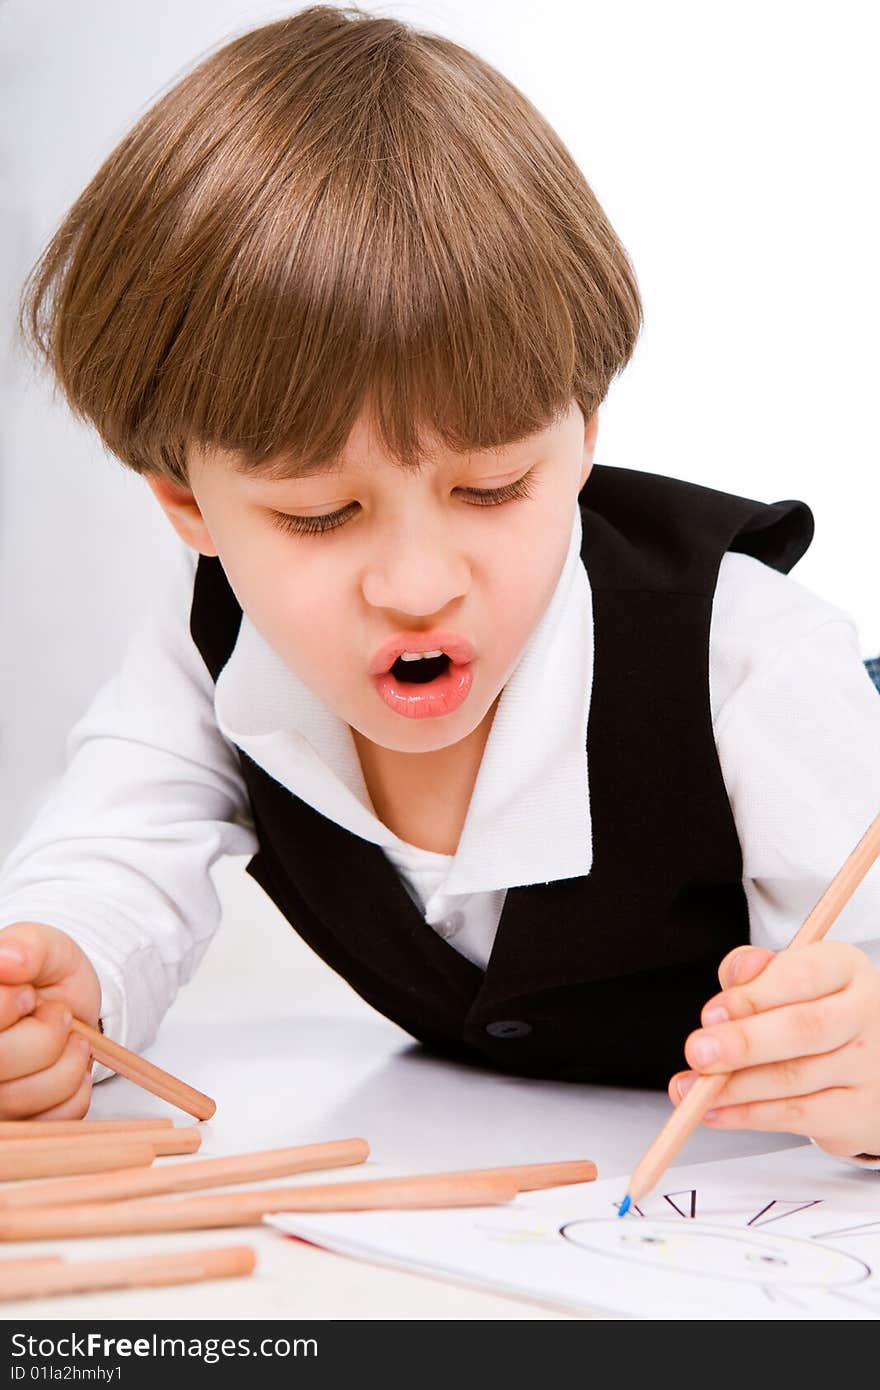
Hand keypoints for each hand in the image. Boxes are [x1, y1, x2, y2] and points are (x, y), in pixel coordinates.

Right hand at [0, 922, 101, 1119]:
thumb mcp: (46, 947)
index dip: (10, 1006)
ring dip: (66, 1061)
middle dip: (45, 1035)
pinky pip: (48, 1120)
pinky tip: (67, 1065)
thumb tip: (6, 960)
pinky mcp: (16, 1123)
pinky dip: (74, 1089)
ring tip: (67, 1038)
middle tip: (57, 1014)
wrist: (71, 1008)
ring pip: (22, 1097)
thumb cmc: (47, 977)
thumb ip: (29, 946)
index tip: (29, 993)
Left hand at [668, 941, 879, 1158]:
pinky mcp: (861, 1113)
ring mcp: (870, 1067)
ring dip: (734, 1086)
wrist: (867, 1063)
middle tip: (698, 1052)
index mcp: (845, 968)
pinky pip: (797, 1116)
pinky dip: (747, 1115)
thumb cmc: (813, 1010)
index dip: (752, 996)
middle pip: (805, 1029)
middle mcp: (866, 1013)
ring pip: (794, 1077)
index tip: (711, 1013)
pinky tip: (715, 1111)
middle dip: (744, 1042)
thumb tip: (738, 974)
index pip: (801, 976)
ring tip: (693, 1088)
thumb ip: (755, 973)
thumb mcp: (788, 980)